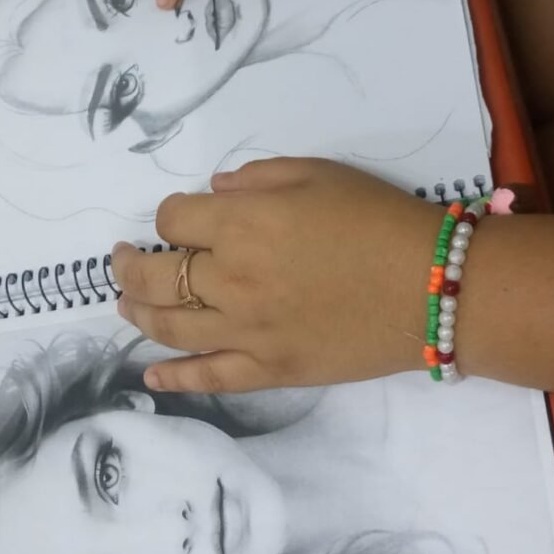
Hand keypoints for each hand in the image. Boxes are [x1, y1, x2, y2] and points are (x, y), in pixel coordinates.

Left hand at [111, 158, 442, 392]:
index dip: (171, 215)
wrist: (432, 286)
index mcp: (241, 225)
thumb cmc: (377, 219)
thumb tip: (214, 191)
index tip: (182, 216)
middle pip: (157, 276)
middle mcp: (230, 280)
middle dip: (130, 266)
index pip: (173, 219)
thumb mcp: (318, 173)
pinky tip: (150, 374)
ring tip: (124, 305)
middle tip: (121, 260)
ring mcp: (247, 332)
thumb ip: (257, 177)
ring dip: (137, 314)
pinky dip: (174, 378)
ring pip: (170, 327)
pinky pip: (210, 379)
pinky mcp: (270, 370)